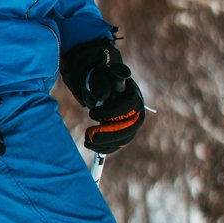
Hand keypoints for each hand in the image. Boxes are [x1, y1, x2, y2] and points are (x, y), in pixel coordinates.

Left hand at [60, 38, 144, 154]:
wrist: (103, 82)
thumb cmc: (103, 77)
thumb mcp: (100, 74)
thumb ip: (102, 82)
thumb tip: (102, 96)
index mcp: (134, 95)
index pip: (129, 107)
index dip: (111, 113)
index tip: (91, 113)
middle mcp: (137, 111)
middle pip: (130, 127)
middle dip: (109, 134)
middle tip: (89, 135)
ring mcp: (131, 123)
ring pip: (124, 139)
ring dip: (105, 143)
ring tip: (87, 140)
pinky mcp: (124, 132)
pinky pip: (118, 144)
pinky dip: (105, 148)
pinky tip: (91, 145)